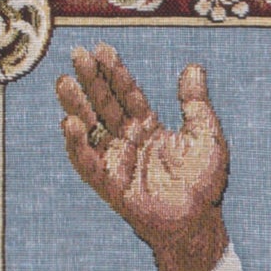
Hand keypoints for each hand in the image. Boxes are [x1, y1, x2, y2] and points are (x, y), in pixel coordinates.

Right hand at [57, 45, 228, 270]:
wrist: (199, 221)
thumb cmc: (204, 182)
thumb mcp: (206, 135)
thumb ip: (196, 103)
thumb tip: (194, 67)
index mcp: (147, 126)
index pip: (126, 93)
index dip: (114, 72)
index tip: (102, 49)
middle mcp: (127, 140)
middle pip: (104, 104)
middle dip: (91, 80)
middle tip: (78, 54)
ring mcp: (116, 161)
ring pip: (90, 128)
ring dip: (75, 106)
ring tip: (64, 83)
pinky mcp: (109, 184)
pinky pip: (88, 163)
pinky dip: (77, 145)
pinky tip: (71, 124)